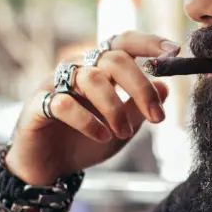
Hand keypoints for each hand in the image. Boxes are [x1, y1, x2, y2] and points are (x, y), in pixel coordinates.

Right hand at [8, 31, 179, 183]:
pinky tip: (101, 136)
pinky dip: (87, 121)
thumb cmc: (86, 143)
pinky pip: (64, 104)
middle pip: (114, 59)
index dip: (147, 42)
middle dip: (141, 87)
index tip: (173, 51)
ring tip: (124, 133)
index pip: (123, 42)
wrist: (50, 169)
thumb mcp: (122, 129)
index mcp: (99, 69)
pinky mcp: (37, 105)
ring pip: (91, 79)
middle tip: (158, 117)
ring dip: (115, 108)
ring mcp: (55, 84)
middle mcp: (77, 69)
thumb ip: (139, 108)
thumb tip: (165, 87)